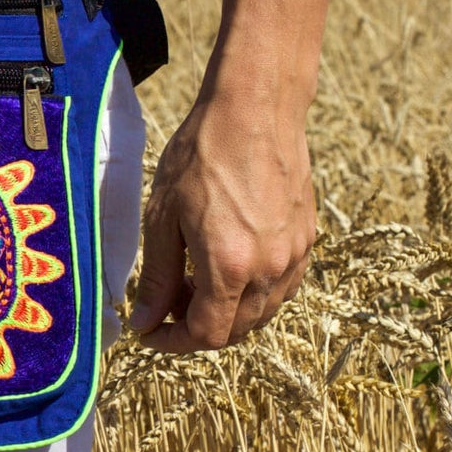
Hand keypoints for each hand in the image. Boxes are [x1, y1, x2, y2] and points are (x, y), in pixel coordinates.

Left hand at [128, 81, 315, 351]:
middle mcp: (269, 269)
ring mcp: (294, 256)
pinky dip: (252, 294)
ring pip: (261, 313)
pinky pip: (281, 288)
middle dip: (196, 327)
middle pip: (235, 331)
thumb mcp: (163, 217)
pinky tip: (228, 267)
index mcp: (229, 267)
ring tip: (194, 280)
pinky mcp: (306, 240)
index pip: (205, 335)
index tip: (151, 332)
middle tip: (167, 301)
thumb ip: (157, 278)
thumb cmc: (201, 155)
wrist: (255, 109)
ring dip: (226, 312)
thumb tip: (145, 323)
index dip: (173, 342)